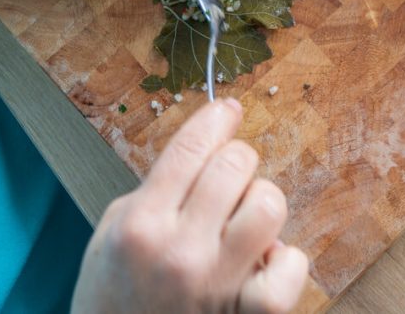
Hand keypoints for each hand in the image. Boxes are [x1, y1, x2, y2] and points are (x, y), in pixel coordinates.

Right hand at [71, 99, 308, 312]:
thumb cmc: (115, 296)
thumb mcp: (112, 235)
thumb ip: (158, 190)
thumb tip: (208, 142)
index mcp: (141, 225)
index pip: (193, 147)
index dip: (217, 119)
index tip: (227, 111)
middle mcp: (180, 252)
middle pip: (236, 164)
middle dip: (235, 162)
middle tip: (226, 180)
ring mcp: (218, 283)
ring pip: (268, 204)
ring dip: (259, 203)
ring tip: (241, 222)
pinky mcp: (249, 313)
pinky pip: (291, 264)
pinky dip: (285, 259)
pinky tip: (263, 262)